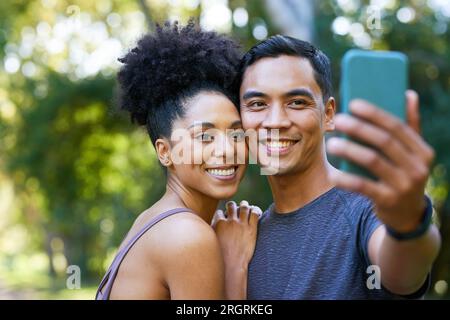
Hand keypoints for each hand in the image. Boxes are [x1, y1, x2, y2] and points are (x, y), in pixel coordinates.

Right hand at [212, 200, 261, 268]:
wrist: (232, 265)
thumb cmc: (220, 256)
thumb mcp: (211, 241)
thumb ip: (210, 232)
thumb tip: (207, 227)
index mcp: (219, 223)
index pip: (220, 212)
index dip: (222, 214)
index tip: (224, 217)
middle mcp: (230, 221)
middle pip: (231, 205)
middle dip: (232, 206)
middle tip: (234, 208)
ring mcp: (242, 224)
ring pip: (244, 206)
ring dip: (245, 205)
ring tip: (246, 206)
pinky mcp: (252, 229)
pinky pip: (255, 213)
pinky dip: (256, 210)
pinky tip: (255, 212)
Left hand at [327, 90, 434, 232]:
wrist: (408, 215)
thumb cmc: (404, 175)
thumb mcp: (413, 154)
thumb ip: (411, 126)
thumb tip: (409, 93)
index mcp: (422, 151)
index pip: (397, 126)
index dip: (374, 114)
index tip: (353, 103)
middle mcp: (417, 167)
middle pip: (384, 141)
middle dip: (359, 128)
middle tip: (338, 120)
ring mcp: (404, 185)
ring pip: (373, 162)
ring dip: (349, 150)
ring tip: (330, 144)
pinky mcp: (388, 201)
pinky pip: (364, 187)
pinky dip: (346, 179)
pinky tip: (332, 174)